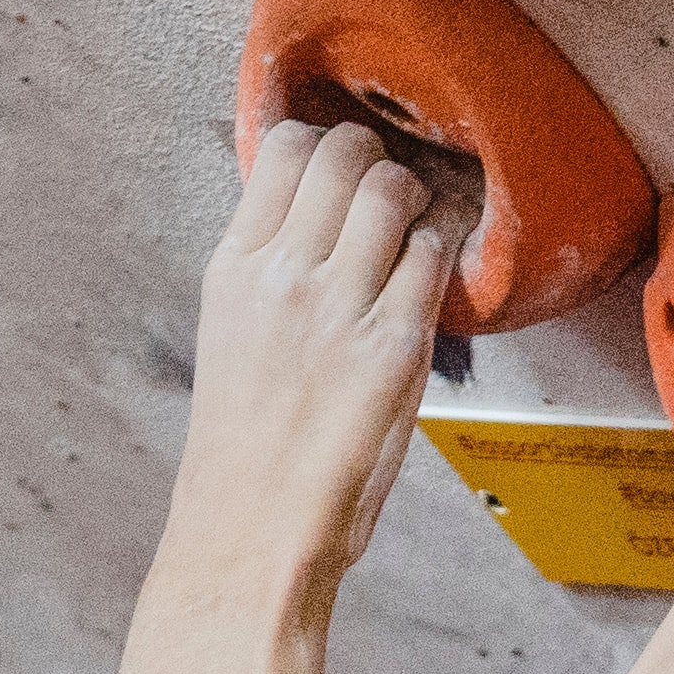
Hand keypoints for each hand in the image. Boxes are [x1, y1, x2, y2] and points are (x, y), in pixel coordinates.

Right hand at [165, 119, 444, 597]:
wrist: (251, 531)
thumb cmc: (244, 446)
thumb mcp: (233, 334)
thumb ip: (270, 269)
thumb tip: (317, 217)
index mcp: (234, 268)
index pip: (284, 149)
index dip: (323, 143)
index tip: (340, 167)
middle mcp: (283, 274)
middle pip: (346, 152)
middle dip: (376, 159)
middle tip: (388, 190)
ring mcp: (340, 306)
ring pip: (394, 190)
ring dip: (416, 198)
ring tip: (416, 229)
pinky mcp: (395, 346)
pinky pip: (433, 256)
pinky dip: (441, 251)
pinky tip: (432, 274)